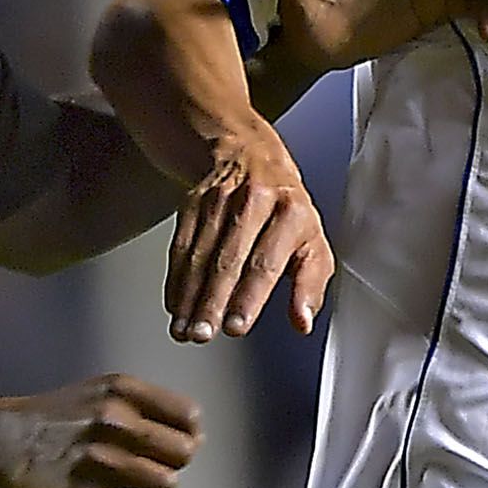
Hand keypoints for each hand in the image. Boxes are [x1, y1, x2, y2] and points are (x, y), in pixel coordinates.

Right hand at [0, 374, 200, 487]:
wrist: (4, 440)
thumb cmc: (64, 417)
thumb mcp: (104, 392)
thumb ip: (150, 407)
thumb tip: (198, 438)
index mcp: (122, 391)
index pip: (190, 418)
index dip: (186, 436)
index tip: (166, 446)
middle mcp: (113, 419)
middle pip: (184, 453)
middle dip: (171, 465)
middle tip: (147, 468)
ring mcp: (97, 458)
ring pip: (166, 485)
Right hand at [162, 119, 332, 341]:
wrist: (251, 153)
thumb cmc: (287, 210)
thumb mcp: (312, 242)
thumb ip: (310, 285)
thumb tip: (303, 322)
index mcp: (290, 212)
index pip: (266, 263)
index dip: (248, 298)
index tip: (235, 328)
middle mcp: (254, 201)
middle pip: (228, 260)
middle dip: (212, 302)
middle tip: (203, 334)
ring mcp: (219, 199)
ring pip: (200, 256)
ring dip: (189, 297)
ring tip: (185, 330)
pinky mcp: (193, 202)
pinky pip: (181, 246)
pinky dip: (176, 279)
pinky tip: (175, 306)